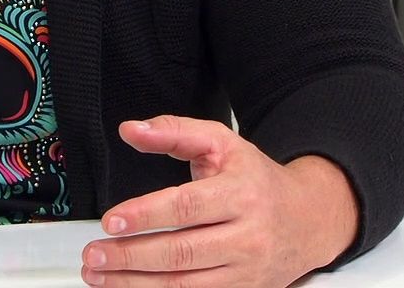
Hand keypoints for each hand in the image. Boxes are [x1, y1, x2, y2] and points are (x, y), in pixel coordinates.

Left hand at [79, 116, 358, 287]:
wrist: (309, 219)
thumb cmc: (257, 180)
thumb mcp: (222, 143)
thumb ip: (175, 132)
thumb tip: (132, 130)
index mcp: (241, 193)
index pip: (187, 206)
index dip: (146, 214)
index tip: (111, 221)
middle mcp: (247, 236)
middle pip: (181, 252)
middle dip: (131, 256)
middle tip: (94, 254)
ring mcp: (246, 271)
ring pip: (185, 285)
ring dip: (136, 284)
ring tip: (99, 275)